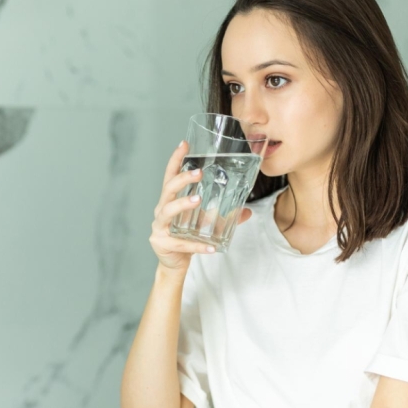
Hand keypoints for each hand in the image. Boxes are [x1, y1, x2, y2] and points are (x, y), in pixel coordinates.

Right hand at [150, 141, 252, 273]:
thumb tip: (248, 210)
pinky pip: (181, 243)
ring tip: (198, 200)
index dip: (176, 159)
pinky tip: (210, 248)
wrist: (174, 263)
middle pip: (168, 189)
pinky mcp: (162, 243)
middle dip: (182, 178)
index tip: (184, 144)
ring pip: (168, 211)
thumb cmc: (186, 236)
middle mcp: (162, 210)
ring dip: (183, 203)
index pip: (170, 175)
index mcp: (170, 200)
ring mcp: (159, 226)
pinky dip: (197, 245)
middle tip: (198, 172)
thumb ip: (224, 216)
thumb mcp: (205, 223)